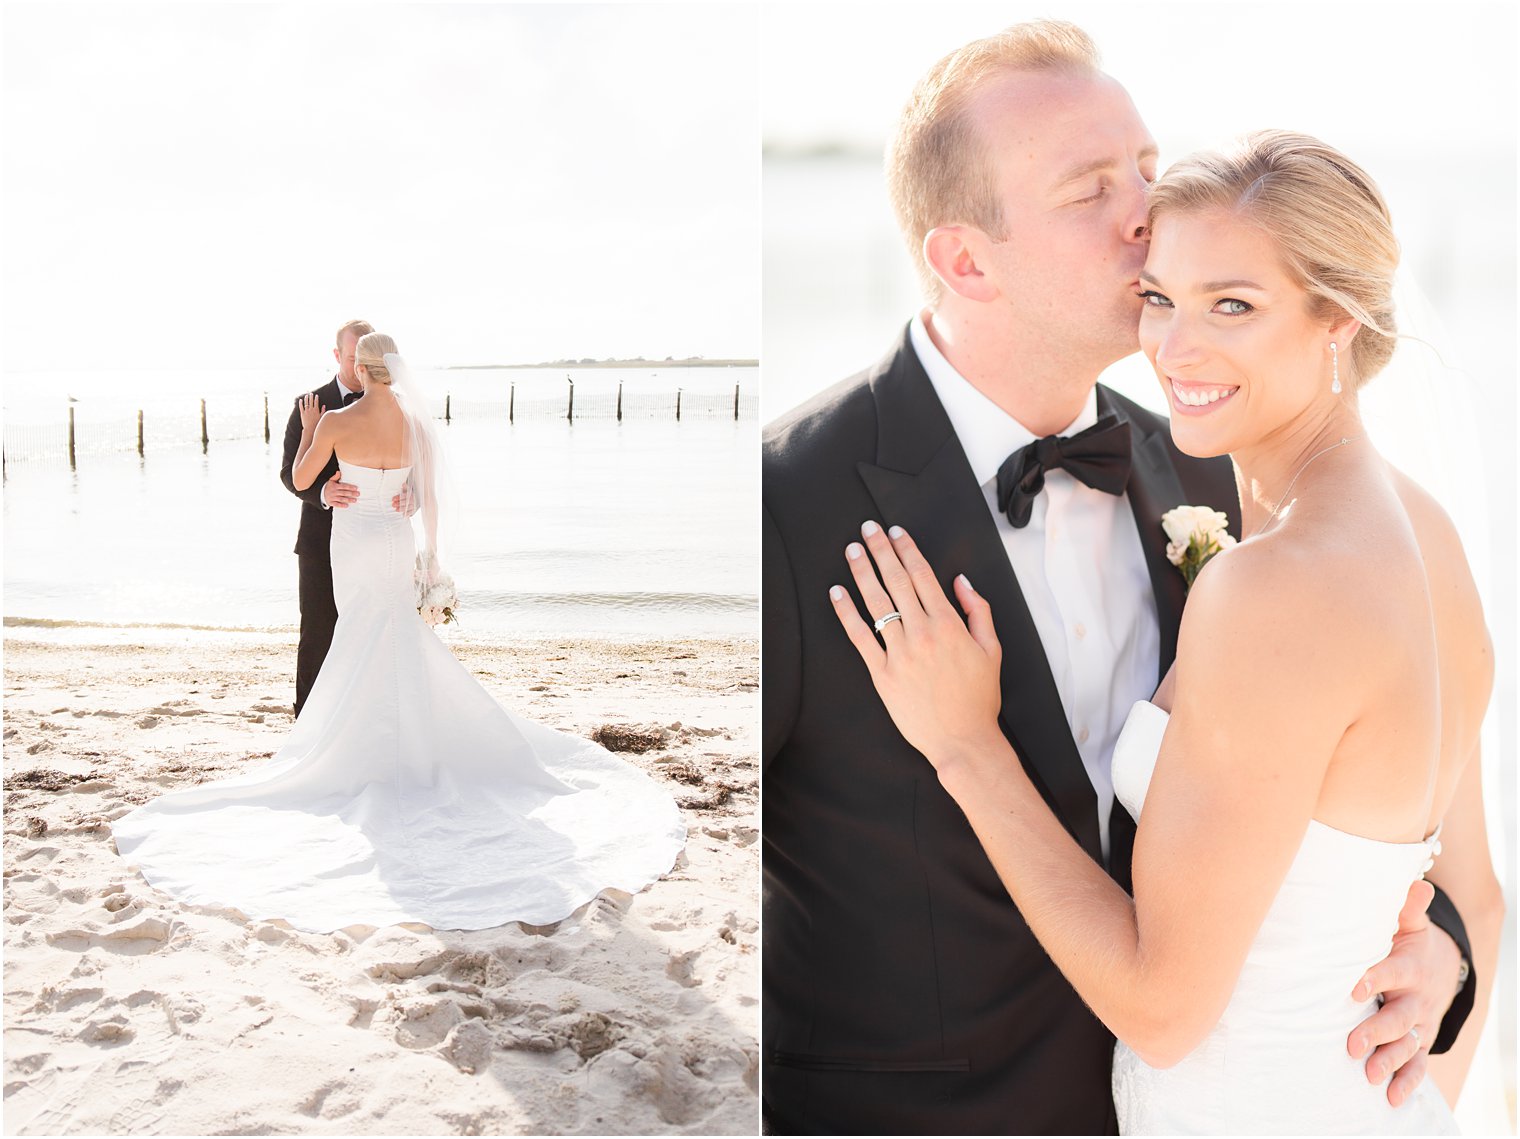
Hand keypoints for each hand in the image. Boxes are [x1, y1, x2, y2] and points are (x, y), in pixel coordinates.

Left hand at [298, 392, 323, 431]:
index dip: (316, 398)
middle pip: (311, 401)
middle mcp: (311, 410)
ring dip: (306, 399)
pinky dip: (300, 403)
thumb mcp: (321, 417)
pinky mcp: (302, 413)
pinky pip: (301, 407)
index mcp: (316, 410)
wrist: (310, 428)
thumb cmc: (317, 424)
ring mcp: (306, 411)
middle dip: (311, 397)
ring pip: (306, 403)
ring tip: (306, 395)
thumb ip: (322, 411)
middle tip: (311, 393)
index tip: (316, 395)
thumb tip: (324, 405)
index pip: (316, 402)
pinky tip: (300, 400)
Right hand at [325, 471, 358, 508]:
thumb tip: (339, 472)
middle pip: (343, 493)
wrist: (321, 494)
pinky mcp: (331, 503)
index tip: (356, 488)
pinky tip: (346, 505)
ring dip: (348, 500)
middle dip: (351, 493)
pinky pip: (336, 504)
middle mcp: (333, 492)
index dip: (350, 487)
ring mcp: (332, 498)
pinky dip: (341, 505)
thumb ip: (336, 477)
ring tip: (355, 500)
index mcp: (334, 486)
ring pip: (341, 499)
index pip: (343, 486)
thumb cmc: (329, 487)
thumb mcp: (331, 481)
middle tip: (358, 494)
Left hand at [392, 483, 416, 515]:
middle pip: (407, 502)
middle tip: (393, 504)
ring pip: (409, 507)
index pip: (405, 495)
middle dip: (399, 503)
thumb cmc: (411, 492)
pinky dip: (408, 514)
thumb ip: (406, 487)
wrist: (418, 496)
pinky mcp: (415, 509)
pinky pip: (412, 512)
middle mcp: (414, 499)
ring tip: (397, 509)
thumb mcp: (408, 489)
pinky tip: (404, 515)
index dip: (399, 497)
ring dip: (402, 509)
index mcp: (412, 493)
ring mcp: (415, 504)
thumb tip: (403, 484)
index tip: (393, 499)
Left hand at [828, 521, 1002, 767]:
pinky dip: (846, 614)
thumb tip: (961, 580)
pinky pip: (860, 638)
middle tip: (867, 528)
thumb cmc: (979, 697)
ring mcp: (899, 654)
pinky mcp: (882, 674)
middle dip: (881, 551)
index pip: (922, 575)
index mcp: (949, 624)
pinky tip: (836, 594)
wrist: (962, 741)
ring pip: (876, 604)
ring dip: (862, 573)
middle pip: (896, 582)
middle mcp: (922, 633)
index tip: (894, 531)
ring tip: (852, 551)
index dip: (906, 549)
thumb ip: (977, 610)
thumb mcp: (992, 649)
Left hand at [1346, 879, 1457, 1105]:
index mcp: (1407, 967)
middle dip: (1376, 1032)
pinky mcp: (1420, 1041)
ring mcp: (1419, 1023)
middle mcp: (1415, 999)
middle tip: (1351, 1045)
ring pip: (1407, 1045)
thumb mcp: (1409, 923)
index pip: (1390, 972)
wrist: (1440, 967)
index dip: (1373, 979)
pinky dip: (1407, 1082)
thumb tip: (1416, 883)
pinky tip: (1392, 1098)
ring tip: (1370, 1076)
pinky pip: (1417, 1065)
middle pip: (1398, 1017)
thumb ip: (1407, 907)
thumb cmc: (1408, 941)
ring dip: (1389, 1061)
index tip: (1351, 989)